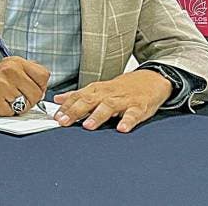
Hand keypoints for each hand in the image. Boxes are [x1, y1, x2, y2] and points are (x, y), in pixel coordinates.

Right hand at [0, 58, 49, 116]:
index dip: (40, 87)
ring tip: (5, 98)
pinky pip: (11, 113)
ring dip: (16, 107)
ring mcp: (2, 85)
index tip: (31, 89)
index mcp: (16, 62)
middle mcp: (10, 71)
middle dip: (29, 101)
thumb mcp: (10, 67)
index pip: (44, 76)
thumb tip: (43, 88)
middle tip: (15, 97)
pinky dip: (5, 112)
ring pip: (25, 105)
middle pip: (36, 94)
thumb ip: (28, 74)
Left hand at [53, 69, 172, 132]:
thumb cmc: (122, 87)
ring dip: (97, 116)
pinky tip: (121, 128)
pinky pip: (133, 114)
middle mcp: (108, 94)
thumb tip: (57, 99)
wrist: (150, 79)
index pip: (78, 97)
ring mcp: (124, 100)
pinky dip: (127, 121)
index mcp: (97, 90)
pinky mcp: (139, 107)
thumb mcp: (98, 88)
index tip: (56, 116)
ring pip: (109, 106)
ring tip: (88, 126)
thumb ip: (78, 95)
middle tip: (64, 121)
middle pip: (89, 101)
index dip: (66, 107)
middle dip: (75, 111)